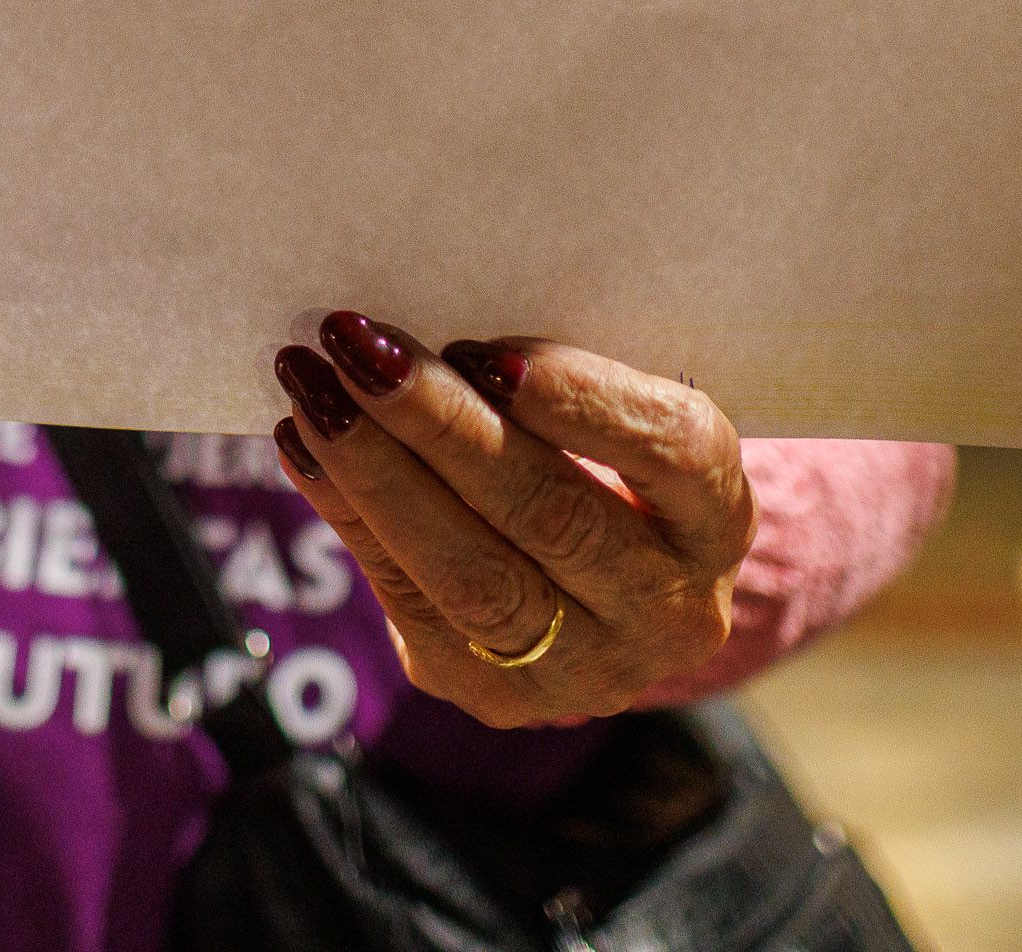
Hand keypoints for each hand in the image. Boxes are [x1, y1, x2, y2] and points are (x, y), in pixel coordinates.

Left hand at [272, 311, 752, 729]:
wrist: (604, 598)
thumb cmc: (599, 460)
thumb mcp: (616, 418)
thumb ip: (553, 382)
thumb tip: (427, 326)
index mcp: (717, 520)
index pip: (675, 455)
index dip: (580, 401)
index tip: (484, 349)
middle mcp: (668, 610)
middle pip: (551, 515)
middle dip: (440, 424)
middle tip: (357, 345)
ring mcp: (584, 670)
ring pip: (470, 575)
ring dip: (374, 472)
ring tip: (313, 389)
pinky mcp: (495, 695)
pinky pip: (408, 600)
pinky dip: (346, 513)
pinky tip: (303, 444)